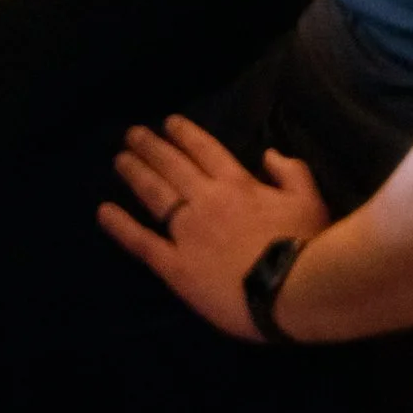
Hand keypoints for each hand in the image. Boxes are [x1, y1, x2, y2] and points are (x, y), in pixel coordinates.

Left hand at [99, 114, 328, 336]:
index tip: (168, 122)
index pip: (206, 150)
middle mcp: (206, 199)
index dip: (185, 134)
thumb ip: (290, 171)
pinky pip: (142, 241)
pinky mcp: (176, 265)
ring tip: (119, 159)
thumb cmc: (305, 244)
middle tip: (131, 134)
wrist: (293, 289)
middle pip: (173, 166)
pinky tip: (103, 212)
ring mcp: (187, 231)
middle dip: (151, 147)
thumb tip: (270, 154)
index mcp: (238, 183)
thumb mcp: (309, 198)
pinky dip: (121, 226)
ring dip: (135, 173)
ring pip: (154, 194)